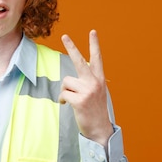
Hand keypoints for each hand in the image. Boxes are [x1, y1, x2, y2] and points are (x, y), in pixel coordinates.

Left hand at [59, 30, 112, 146]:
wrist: (99, 129)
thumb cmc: (94, 110)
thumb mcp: (96, 92)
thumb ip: (88, 82)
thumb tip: (71, 78)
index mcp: (99, 79)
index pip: (97, 58)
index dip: (94, 44)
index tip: (93, 31)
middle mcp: (95, 82)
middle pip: (79, 61)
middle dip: (71, 47)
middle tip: (64, 36)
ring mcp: (87, 91)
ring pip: (66, 81)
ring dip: (64, 90)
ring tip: (71, 99)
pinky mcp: (79, 101)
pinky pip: (63, 94)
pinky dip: (62, 100)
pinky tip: (67, 105)